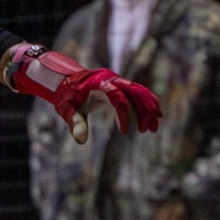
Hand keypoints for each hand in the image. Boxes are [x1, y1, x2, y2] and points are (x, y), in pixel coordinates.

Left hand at [5, 44, 161, 143]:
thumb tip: (81, 140)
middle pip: (135, 92)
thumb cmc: (66, 96)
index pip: (118, 98)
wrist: (64, 80)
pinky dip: (148, 103)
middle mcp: (111, 79)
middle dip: (144, 111)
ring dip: (149, 108)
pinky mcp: (121, 84)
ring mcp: (118, 80)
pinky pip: (139, 92)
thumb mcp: (68, 110)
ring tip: (154, 127)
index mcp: (99, 83)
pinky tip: (155, 116)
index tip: (124, 132)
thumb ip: (75, 123)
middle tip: (146, 130)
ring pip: (140, 91)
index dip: (124, 115)